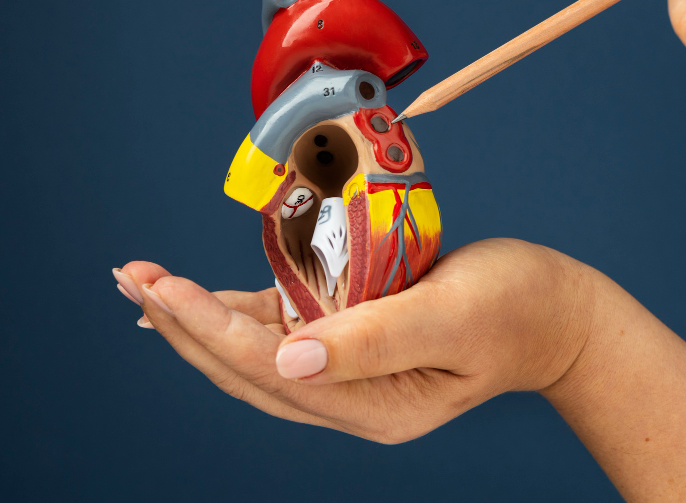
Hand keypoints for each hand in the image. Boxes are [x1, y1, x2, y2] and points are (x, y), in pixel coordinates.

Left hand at [114, 239, 595, 442]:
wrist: (554, 309)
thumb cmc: (515, 307)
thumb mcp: (452, 316)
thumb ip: (373, 338)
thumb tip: (287, 357)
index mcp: (374, 406)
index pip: (271, 371)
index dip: (211, 328)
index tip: (163, 289)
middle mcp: (350, 396)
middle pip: (246, 367)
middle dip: (183, 326)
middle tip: (131, 280)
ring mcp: (347, 370)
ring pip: (254, 350)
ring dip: (198, 317)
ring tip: (146, 284)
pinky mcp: (351, 337)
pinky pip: (281, 328)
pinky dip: (237, 309)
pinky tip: (202, 296)